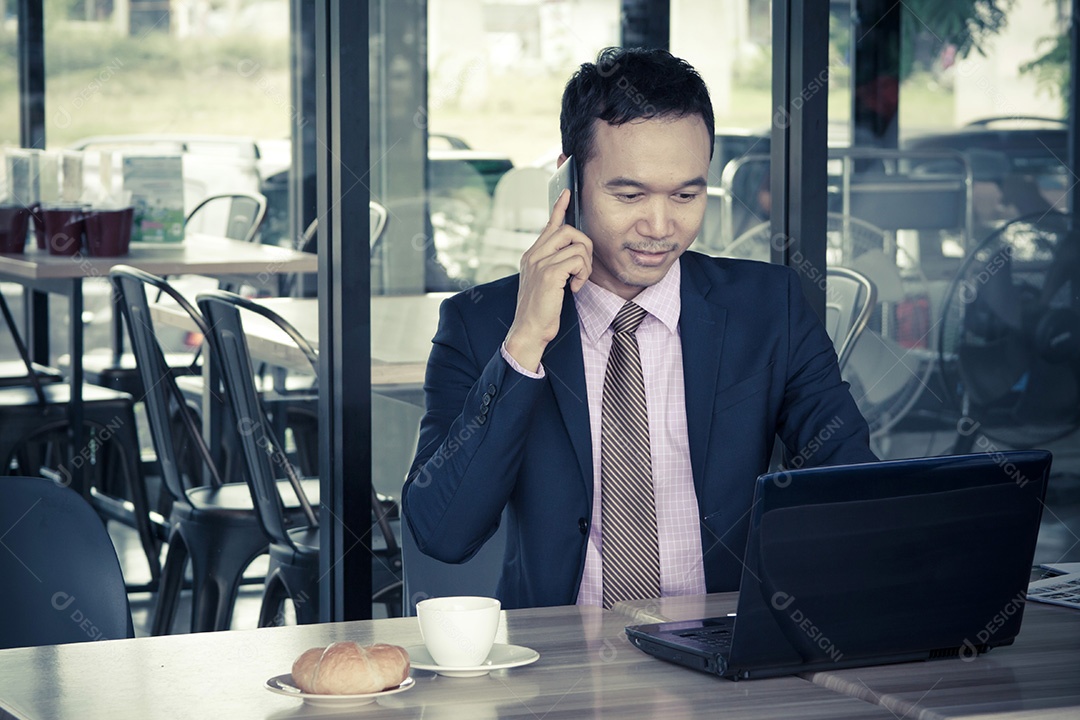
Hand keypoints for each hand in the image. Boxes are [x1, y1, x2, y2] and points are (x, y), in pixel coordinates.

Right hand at [504, 189, 591, 371]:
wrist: (528, 331)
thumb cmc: (540, 311)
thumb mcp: (546, 283)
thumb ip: (554, 266)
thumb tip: (573, 256)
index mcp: (532, 256)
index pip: (549, 225)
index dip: (559, 208)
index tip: (567, 193)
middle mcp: (534, 255)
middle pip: (567, 230)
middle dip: (584, 246)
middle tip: (583, 269)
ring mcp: (540, 263)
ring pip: (576, 245)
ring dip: (585, 265)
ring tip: (577, 282)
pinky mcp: (549, 274)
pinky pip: (577, 260)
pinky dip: (582, 274)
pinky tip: (575, 288)